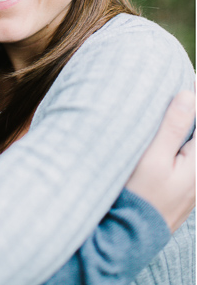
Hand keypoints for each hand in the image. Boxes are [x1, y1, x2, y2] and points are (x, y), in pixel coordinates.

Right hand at [126, 90, 195, 231]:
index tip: (190, 79)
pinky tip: (168, 142)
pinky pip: (186, 164)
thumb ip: (172, 127)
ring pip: (191, 152)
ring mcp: (191, 188)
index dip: (196, 100)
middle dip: (190, 116)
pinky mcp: (180, 195)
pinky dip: (181, 147)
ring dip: (184, 132)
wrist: (127, 238)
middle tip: (183, 91)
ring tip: (177, 112)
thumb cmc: (137, 196)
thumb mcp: (152, 159)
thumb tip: (188, 95)